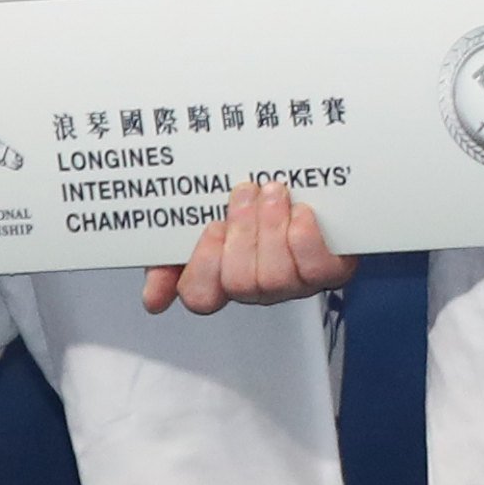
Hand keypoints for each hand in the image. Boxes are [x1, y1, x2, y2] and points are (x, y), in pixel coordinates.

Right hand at [144, 177, 353, 316]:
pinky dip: (307, 239)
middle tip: (246, 192)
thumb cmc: (254, 206)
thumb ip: (168, 256)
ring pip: (275, 277)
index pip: (200, 296)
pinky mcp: (331, 272)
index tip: (211, 226)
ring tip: (274, 191)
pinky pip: (316, 270)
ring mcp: (294, 283)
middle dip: (241, 233)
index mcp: (223, 277)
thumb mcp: (200, 221)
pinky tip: (302, 212)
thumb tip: (152, 299)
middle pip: (238, 283)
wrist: (316, 184)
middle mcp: (257, 287)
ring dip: (271, 228)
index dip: (202, 265)